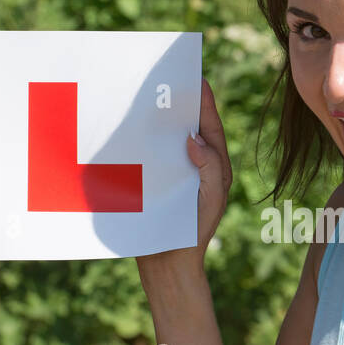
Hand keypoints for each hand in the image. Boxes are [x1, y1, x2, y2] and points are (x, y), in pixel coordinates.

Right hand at [137, 77, 231, 275]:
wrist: (168, 266)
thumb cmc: (195, 233)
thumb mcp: (211, 200)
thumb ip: (211, 169)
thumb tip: (196, 137)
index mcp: (214, 167)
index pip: (211, 128)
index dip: (205, 103)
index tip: (197, 79)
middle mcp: (194, 166)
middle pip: (189, 128)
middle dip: (181, 105)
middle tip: (169, 79)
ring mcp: (173, 174)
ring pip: (167, 141)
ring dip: (159, 121)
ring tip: (148, 97)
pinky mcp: (154, 183)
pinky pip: (149, 157)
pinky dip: (142, 143)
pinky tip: (129, 130)